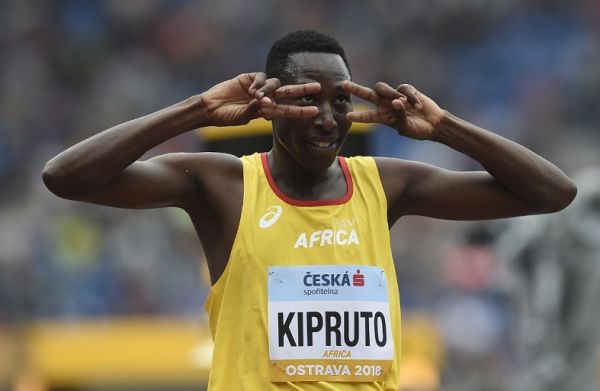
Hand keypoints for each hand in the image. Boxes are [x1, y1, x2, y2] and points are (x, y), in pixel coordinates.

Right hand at [200, 72, 319, 126]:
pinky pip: (261, 76)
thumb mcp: (241, 118)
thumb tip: (265, 102)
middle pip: (288, 92)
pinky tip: (252, 90)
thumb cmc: (225, 117)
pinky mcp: (249, 78)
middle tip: (317, 87)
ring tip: (257, 98)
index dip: (301, 110)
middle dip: (302, 90)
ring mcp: (258, 87)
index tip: (314, 111)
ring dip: (268, 90)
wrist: (210, 108)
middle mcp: (265, 99)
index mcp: (266, 111)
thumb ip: (254, 110)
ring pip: (274, 84)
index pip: (287, 110)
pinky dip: (259, 83)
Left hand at [342, 81, 445, 139]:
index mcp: (383, 117)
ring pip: (383, 88)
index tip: (347, 117)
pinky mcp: (407, 90)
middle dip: (356, 89)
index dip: (358, 116)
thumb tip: (396, 101)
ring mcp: (395, 96)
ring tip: (402, 103)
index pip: (367, 116)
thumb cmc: (418, 130)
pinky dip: (410, 97)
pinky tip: (417, 106)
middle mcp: (386, 105)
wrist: (434, 124)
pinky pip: (403, 89)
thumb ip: (399, 116)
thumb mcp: (406, 128)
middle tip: (343, 85)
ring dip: (390, 94)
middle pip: (367, 94)